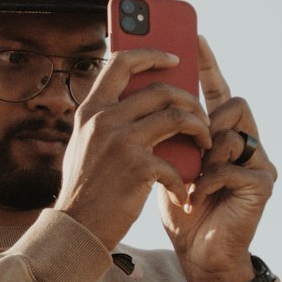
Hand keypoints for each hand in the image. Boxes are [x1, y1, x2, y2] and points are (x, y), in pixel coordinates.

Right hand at [53, 49, 212, 249]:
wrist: (76, 228)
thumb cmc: (85, 188)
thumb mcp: (85, 143)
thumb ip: (105, 119)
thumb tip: (137, 99)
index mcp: (90, 109)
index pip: (121, 62)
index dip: (151, 53)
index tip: (174, 58)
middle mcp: (104, 119)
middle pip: (160, 88)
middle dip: (189, 98)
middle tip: (201, 112)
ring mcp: (121, 141)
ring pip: (177, 116)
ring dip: (199, 128)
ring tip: (204, 142)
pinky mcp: (138, 167)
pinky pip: (176, 163)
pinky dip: (184, 179)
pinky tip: (183, 193)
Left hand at [159, 37, 276, 281]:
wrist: (198, 254)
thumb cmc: (181, 207)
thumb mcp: (166, 160)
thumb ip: (163, 130)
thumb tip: (139, 91)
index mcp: (220, 131)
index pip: (215, 89)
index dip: (206, 63)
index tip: (193, 36)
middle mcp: (245, 140)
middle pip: (232, 103)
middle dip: (206, 120)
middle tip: (189, 141)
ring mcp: (258, 160)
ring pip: (233, 133)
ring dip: (206, 155)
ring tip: (193, 179)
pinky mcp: (263, 183)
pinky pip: (233, 166)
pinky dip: (210, 182)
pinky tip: (199, 197)